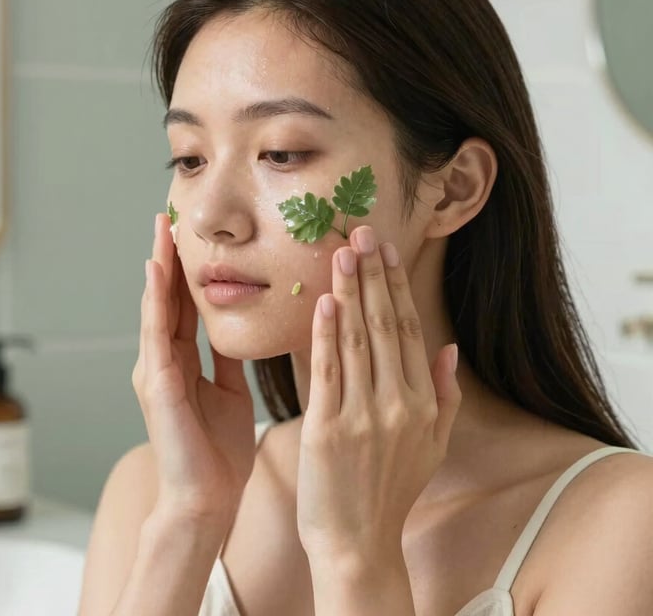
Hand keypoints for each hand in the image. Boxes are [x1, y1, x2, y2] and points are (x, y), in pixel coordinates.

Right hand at [132, 213, 254, 524]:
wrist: (207, 499)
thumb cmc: (218, 451)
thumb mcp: (230, 390)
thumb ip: (228, 357)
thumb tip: (239, 325)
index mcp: (182, 361)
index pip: (184, 304)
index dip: (187, 269)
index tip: (192, 234)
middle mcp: (163, 360)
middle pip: (167, 298)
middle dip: (168, 257)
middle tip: (170, 215)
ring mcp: (155, 371)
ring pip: (156, 308)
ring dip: (158, 267)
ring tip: (161, 229)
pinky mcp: (156, 385)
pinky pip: (156, 334)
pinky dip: (156, 301)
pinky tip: (158, 272)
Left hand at [296, 225, 460, 570]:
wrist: (358, 542)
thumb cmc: (392, 490)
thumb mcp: (434, 445)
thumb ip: (446, 394)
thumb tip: (451, 346)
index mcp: (423, 403)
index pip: (409, 330)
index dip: (397, 286)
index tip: (387, 251)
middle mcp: (398, 404)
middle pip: (384, 325)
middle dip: (373, 274)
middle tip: (362, 231)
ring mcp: (362, 417)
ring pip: (357, 340)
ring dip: (350, 291)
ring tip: (342, 252)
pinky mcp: (327, 430)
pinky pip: (328, 372)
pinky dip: (326, 334)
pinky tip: (324, 302)